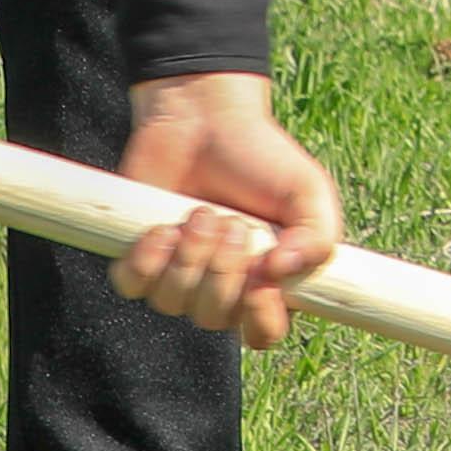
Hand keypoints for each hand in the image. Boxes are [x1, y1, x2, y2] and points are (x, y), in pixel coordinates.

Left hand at [112, 77, 345, 352]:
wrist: (204, 117)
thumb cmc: (260, 157)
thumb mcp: (308, 191)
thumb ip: (317, 237)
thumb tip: (282, 274)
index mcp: (266, 280)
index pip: (263, 332)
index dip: (260, 319)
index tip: (262, 283)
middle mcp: (219, 286)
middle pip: (214, 317)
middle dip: (222, 271)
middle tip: (232, 221)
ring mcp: (176, 274)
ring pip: (172, 302)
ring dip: (188, 257)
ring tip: (200, 213)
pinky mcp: (139, 258)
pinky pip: (132, 285)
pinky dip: (147, 260)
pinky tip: (162, 228)